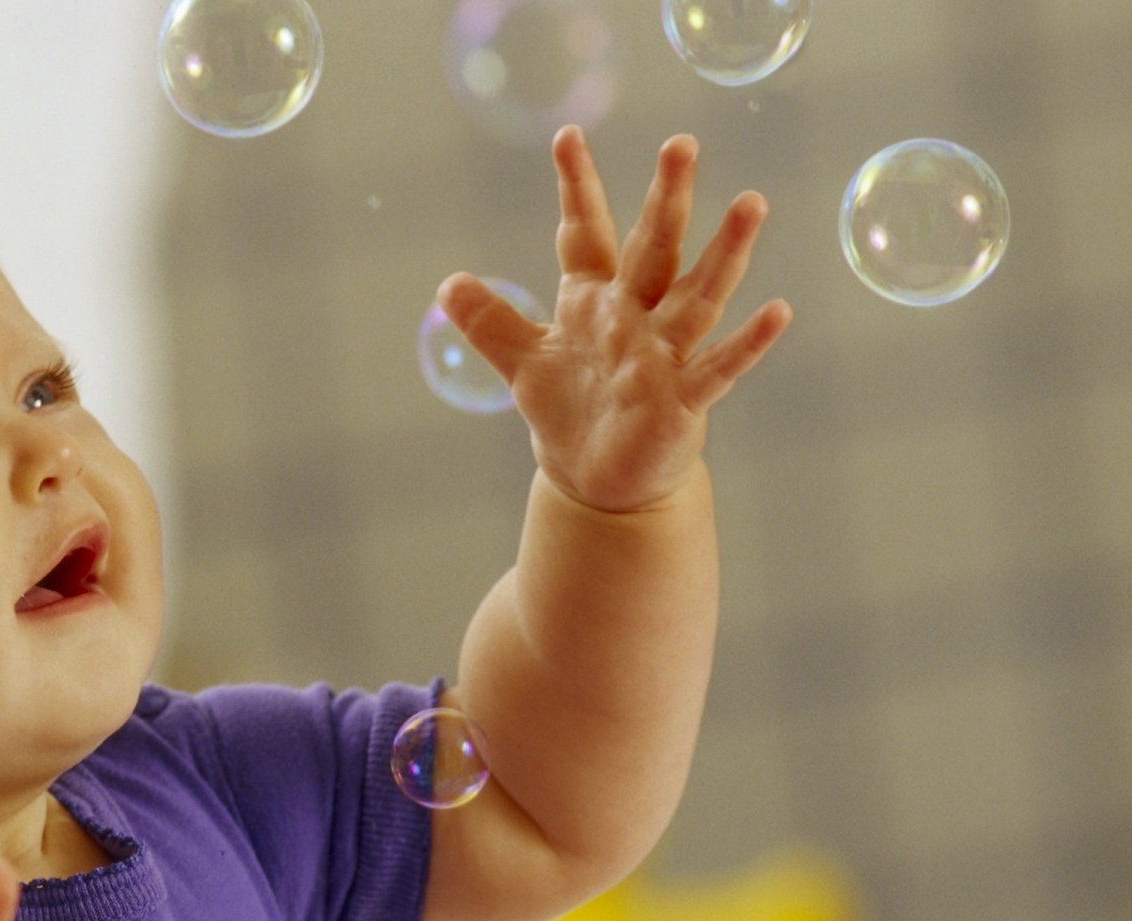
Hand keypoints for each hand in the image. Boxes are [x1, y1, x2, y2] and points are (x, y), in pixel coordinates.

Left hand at [438, 126, 791, 512]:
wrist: (595, 477)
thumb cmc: (568, 410)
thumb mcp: (522, 362)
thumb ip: (490, 321)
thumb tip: (447, 286)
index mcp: (595, 299)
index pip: (586, 234)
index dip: (576, 189)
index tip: (567, 137)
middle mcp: (635, 315)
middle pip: (653, 249)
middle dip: (666, 199)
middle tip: (680, 143)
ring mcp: (664, 354)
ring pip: (698, 296)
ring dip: (725, 254)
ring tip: (751, 204)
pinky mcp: (682, 399)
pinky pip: (718, 367)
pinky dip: (747, 343)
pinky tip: (778, 313)